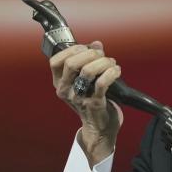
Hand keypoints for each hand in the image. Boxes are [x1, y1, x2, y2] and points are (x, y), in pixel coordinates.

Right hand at [49, 41, 123, 165]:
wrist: (99, 127)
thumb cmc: (91, 100)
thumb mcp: (85, 80)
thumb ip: (89, 60)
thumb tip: (97, 44)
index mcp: (60, 83)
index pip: (55, 61)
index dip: (71, 50)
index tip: (85, 48)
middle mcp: (66, 91)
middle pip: (71, 63)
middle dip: (89, 54)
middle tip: (101, 55)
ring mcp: (79, 98)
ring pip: (88, 71)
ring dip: (103, 62)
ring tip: (111, 63)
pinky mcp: (94, 104)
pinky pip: (102, 83)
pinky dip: (111, 73)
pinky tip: (116, 71)